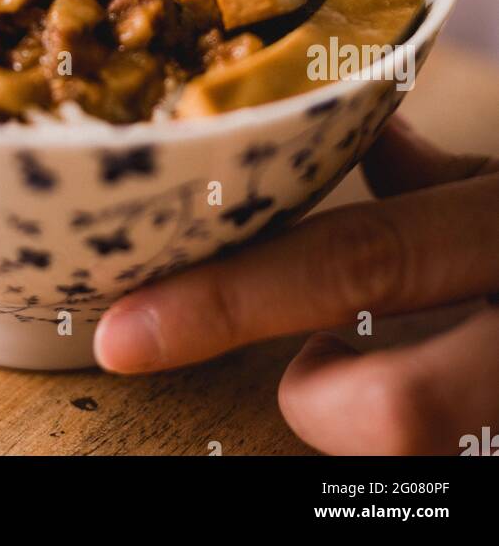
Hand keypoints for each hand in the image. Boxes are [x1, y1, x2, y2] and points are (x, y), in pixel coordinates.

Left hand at [94, 118, 498, 454]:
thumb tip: (351, 124)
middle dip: (312, 403)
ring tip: (383, 375)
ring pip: (423, 450)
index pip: (349, 263)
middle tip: (311, 371)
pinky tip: (440, 376)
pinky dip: (422, 427)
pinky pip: (460, 459)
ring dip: (371, 418)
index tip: (124, 329)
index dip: (225, 302)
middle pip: (389, 409)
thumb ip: (432, 169)